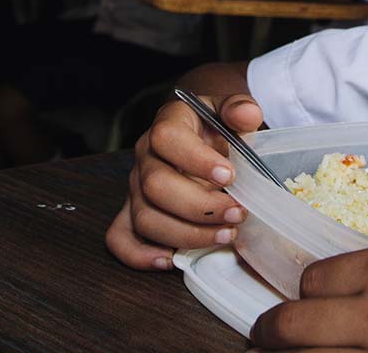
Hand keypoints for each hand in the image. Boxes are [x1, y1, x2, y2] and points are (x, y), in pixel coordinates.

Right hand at [105, 94, 263, 269]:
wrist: (200, 133)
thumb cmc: (215, 126)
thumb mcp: (229, 110)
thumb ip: (239, 108)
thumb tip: (247, 114)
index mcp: (167, 124)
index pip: (166, 138)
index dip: (196, 160)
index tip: (230, 176)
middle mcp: (146, 156)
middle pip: (155, 186)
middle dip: (200, 207)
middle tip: (237, 213)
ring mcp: (135, 187)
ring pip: (145, 218)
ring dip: (187, 234)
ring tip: (226, 234)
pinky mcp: (132, 212)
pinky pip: (120, 238)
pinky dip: (140, 255)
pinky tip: (172, 259)